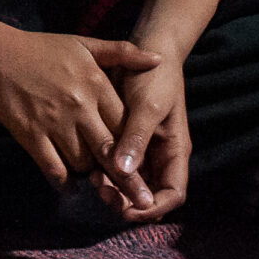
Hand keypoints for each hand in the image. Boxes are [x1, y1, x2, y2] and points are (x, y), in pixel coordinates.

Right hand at [0, 27, 159, 187]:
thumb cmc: (41, 48)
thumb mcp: (84, 45)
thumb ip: (123, 53)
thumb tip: (158, 61)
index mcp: (96, 85)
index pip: (126, 125)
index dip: (138, 148)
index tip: (152, 169)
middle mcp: (79, 107)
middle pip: (111, 152)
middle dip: (129, 180)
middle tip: (143, 201)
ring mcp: (54, 123)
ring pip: (83, 163)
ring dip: (92, 175)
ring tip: (98, 181)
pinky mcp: (31, 135)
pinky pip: (54, 168)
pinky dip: (65, 183)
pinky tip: (72, 188)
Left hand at [100, 55, 189, 221]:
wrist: (144, 50)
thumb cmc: (153, 77)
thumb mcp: (148, 106)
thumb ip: (137, 138)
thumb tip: (124, 171)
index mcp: (174, 152)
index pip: (173, 194)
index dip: (154, 206)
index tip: (129, 208)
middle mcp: (158, 157)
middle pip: (147, 194)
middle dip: (127, 200)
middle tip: (102, 193)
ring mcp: (139, 150)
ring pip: (127, 183)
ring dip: (111, 187)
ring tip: (90, 180)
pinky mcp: (121, 141)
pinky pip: (112, 165)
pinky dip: (101, 170)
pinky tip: (84, 166)